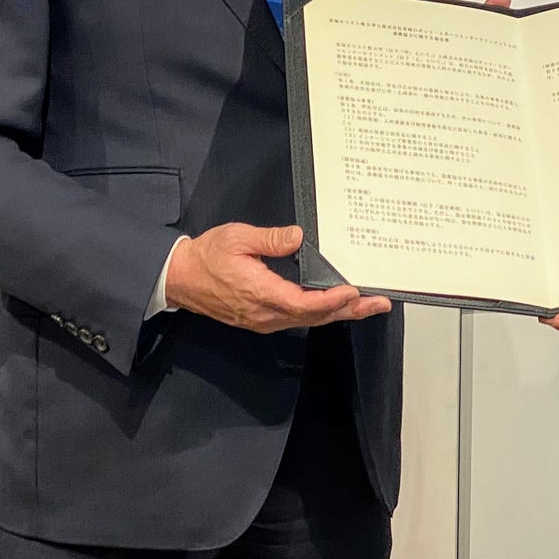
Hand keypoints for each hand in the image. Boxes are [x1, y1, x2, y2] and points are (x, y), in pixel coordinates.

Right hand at [165, 223, 389, 332]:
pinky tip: (335, 306)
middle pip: (314, 317)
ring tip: (366, 305)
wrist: (180, 278)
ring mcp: (264, 320)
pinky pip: (297, 319)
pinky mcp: (262, 319)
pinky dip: (321, 313)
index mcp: (260, 293)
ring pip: (308, 321)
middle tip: (378, 303)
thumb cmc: (207, 257)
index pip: (303, 304)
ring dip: (338, 313)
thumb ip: (269, 239)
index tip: (353, 291)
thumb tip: (297, 237)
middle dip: (349, 311)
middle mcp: (265, 314)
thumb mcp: (237, 238)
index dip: (331, 301)